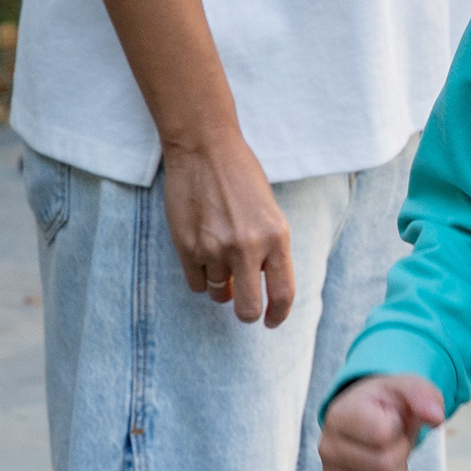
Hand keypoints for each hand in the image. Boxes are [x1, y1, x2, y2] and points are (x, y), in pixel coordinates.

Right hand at [160, 129, 293, 325]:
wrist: (204, 150)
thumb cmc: (241, 177)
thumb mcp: (270, 212)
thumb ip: (271, 250)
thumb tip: (263, 288)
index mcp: (277, 237)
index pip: (283, 294)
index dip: (279, 315)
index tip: (272, 321)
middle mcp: (248, 247)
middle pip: (247, 309)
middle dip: (246, 313)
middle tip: (242, 304)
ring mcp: (215, 249)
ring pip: (218, 293)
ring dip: (220, 284)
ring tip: (219, 255)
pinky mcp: (187, 247)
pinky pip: (196, 284)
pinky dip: (200, 278)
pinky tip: (202, 255)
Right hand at [320, 374, 444, 470]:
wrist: (367, 418)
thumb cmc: (386, 404)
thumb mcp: (406, 387)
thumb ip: (423, 395)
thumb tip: (436, 417)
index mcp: (340, 416)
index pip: (380, 435)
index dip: (398, 428)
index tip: (391, 419)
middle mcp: (328, 448)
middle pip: (383, 466)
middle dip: (401, 452)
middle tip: (394, 440)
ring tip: (389, 456)